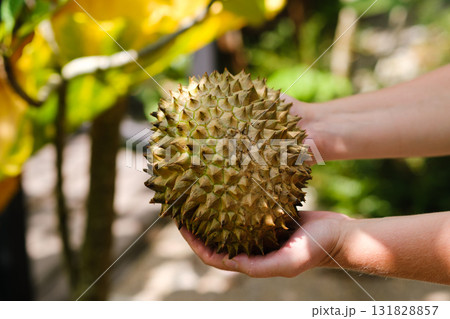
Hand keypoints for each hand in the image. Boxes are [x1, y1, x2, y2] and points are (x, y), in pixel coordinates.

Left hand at [180, 211, 351, 277]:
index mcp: (253, 261)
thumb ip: (261, 266)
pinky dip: (234, 203)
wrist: (340, 234)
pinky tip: (227, 188)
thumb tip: (232, 262)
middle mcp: (254, 248)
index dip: (196, 245)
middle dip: (200, 228)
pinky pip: (246, 211)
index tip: (183, 227)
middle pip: (218, 239)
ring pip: (231, 224)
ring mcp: (261, 232)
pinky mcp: (270, 218)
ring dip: (215, 213)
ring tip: (202, 196)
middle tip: (186, 209)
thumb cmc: (316, 249)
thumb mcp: (289, 261)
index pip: (216, 257)